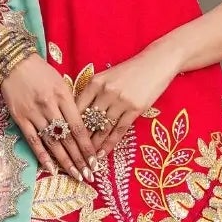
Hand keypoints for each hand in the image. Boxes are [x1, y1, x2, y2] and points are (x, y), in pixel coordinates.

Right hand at [0, 53, 96, 180]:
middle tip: (89, 175)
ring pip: (52, 143)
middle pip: (68, 138)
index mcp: (63, 96)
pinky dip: (42, 156)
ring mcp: (34, 114)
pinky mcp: (20, 119)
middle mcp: (50, 107)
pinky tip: (51, 169)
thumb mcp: (61, 83)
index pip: (78, 127)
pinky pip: (33, 141)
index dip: (87, 146)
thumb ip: (71, 103)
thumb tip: (82, 127)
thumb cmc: (41, 72)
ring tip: (75, 175)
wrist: (14, 63)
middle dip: (80, 159)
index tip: (95, 161)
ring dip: (65, 161)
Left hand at [75, 45, 179, 160]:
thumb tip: (79, 115)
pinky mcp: (135, 108)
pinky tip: (103, 153)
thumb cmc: (129, 71)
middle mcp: (105, 91)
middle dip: (79, 140)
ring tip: (86, 159)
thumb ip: (93, 93)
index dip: (69, 126)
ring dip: (93, 146)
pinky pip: (119, 130)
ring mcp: (121, 100)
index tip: (64, 140)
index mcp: (95, 82)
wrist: (157, 62)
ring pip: (102, 128)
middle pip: (88, 120)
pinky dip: (110, 144)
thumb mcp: (107, 77)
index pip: (77, 108)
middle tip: (72, 155)